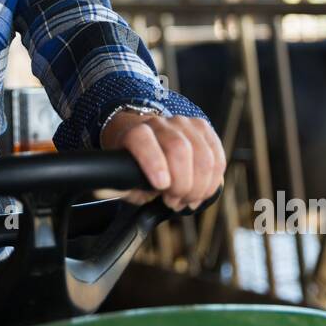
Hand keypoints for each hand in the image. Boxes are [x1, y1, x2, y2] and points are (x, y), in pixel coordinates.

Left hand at [99, 112, 225, 211]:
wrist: (146, 136)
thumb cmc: (134, 160)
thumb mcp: (120, 175)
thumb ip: (116, 185)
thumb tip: (107, 191)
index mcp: (134, 132)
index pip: (143, 140)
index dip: (154, 163)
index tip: (161, 186)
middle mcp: (160, 123)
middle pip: (179, 149)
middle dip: (182, 184)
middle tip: (174, 201)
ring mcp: (184, 124)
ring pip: (203, 155)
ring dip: (199, 186)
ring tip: (187, 199)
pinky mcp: (203, 129)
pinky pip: (217, 157)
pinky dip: (213, 180)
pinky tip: (201, 192)